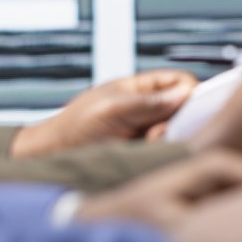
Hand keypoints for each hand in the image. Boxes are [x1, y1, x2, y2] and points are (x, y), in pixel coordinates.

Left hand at [13, 69, 198, 156]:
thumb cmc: (74, 128)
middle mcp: (149, 110)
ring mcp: (147, 134)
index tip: (185, 107)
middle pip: (185, 109)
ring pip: (179, 133)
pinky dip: (159, 154)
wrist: (52, 159)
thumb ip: (149, 101)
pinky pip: (166, 153)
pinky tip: (142, 156)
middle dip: (178, 120)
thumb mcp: (112, 108)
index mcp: (142, 89)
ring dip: (166, 139)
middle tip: (156, 131)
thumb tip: (185, 94)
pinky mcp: (145, 156)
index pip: (181, 82)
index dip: (189, 92)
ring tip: (145, 144)